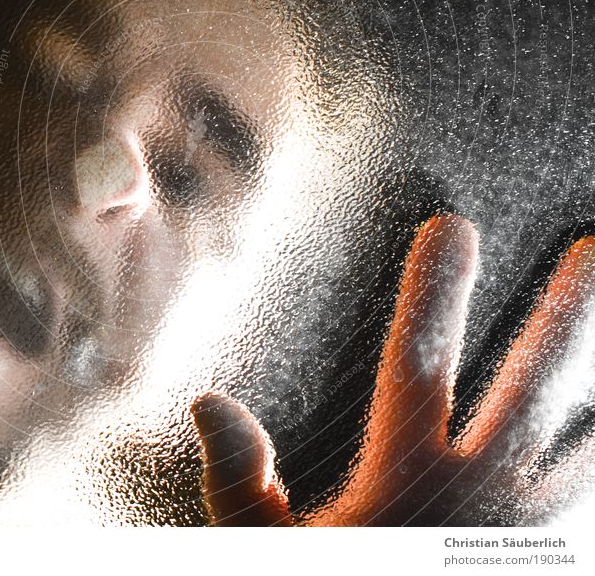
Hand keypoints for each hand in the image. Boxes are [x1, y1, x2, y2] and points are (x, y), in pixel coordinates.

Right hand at [191, 214, 594, 524]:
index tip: (452, 227)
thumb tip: (212, 401)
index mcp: (410, 482)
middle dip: (564, 311)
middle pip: (536, 383)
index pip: (421, 360)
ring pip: (587, 437)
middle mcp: (485, 498)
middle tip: (591, 250)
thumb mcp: (268, 558)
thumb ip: (241, 485)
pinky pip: (594, 497)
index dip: (437, 288)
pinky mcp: (554, 560)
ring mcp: (534, 535)